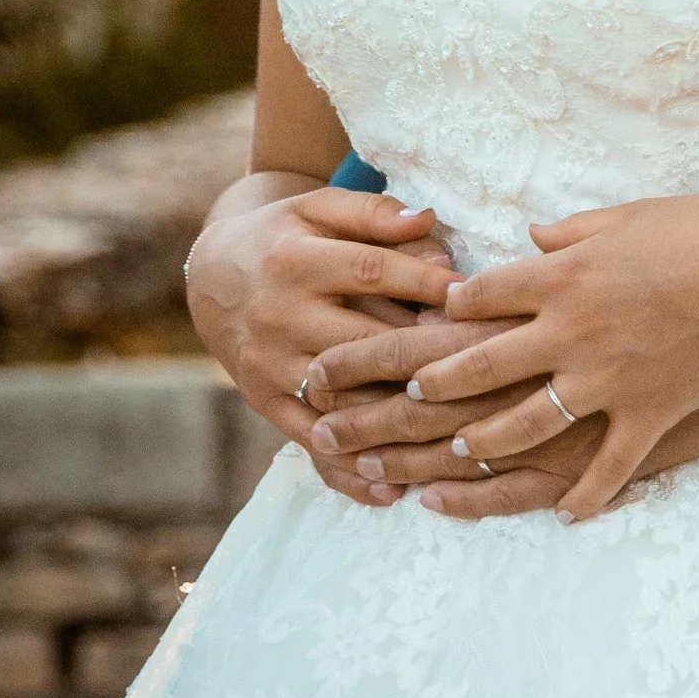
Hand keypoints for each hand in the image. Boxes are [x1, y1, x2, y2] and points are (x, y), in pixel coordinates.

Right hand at [185, 181, 461, 506]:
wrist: (214, 276)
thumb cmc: (286, 238)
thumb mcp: (319, 209)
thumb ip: (373, 214)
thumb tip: (429, 219)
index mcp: (295, 262)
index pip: (373, 272)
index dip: (428, 283)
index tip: (477, 296)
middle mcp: (279, 316)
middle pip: (365, 341)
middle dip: (426, 355)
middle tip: (484, 369)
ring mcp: (270, 366)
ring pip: (345, 398)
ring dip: (399, 420)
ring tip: (459, 436)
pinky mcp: (265, 402)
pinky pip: (310, 441)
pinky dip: (349, 468)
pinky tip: (395, 488)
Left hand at [307, 197, 698, 520]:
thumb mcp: (629, 216)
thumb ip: (572, 232)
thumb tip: (532, 236)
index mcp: (562, 275)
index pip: (476, 297)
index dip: (433, 312)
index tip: (398, 323)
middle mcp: (570, 332)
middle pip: (476, 366)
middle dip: (422, 388)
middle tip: (388, 401)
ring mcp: (606, 381)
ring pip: (522, 425)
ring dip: (478, 444)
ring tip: (447, 458)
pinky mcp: (648, 417)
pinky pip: (607, 470)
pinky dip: (584, 497)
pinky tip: (564, 515)